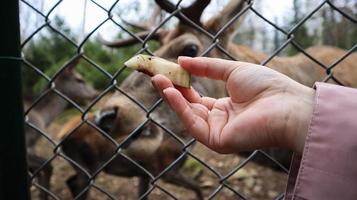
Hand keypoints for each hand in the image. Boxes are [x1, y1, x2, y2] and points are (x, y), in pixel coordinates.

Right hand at [152, 57, 314, 154]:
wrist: (286, 105)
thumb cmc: (265, 86)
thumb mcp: (231, 70)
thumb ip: (205, 67)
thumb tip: (181, 61)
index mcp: (224, 107)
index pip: (196, 97)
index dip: (181, 85)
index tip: (168, 71)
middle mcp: (218, 121)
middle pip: (188, 106)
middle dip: (172, 91)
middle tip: (156, 74)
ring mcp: (217, 132)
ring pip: (187, 114)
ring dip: (172, 97)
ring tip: (158, 79)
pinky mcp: (216, 141)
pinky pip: (193, 123)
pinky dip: (180, 107)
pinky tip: (170, 92)